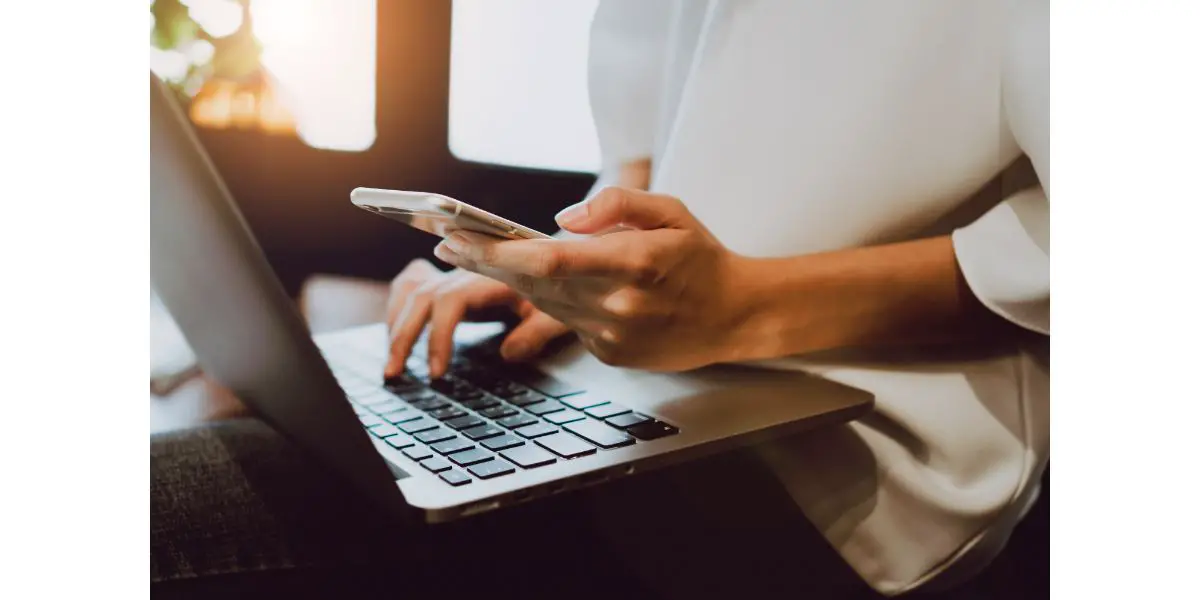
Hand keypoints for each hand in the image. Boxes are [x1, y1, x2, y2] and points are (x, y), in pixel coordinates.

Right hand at [383, 259, 569, 378]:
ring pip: (411, 291)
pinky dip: (398, 305)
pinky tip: (393, 329)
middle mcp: (465, 272)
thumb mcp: (555, 312)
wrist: (556, 261)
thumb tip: (508, 354)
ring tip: (391, 363)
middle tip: (395, 374)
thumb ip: (536, 333)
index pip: (450, 300)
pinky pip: (412, 284)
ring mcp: (453, 274)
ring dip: (395, 325)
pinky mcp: (448, 279)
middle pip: (421, 297)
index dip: (438, 335)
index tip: (435, 371)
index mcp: (489, 278)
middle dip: (403, 336)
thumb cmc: (557, 288)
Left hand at [432, 187, 753, 370]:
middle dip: (486, 263)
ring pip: (544, 305)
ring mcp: (613, 335)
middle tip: (450, 245)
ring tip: (481, 256)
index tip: (458, 240)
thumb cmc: (702, 258)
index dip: (495, 253)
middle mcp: (619, 304)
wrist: (735, 315)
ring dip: (512, 282)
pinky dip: (552, 302)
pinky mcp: (610, 355)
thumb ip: (616, 204)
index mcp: (634, 262)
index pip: (548, 260)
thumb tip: (560, 221)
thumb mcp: (670, 210)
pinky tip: (547, 285)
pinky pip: (567, 323)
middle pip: (533, 284)